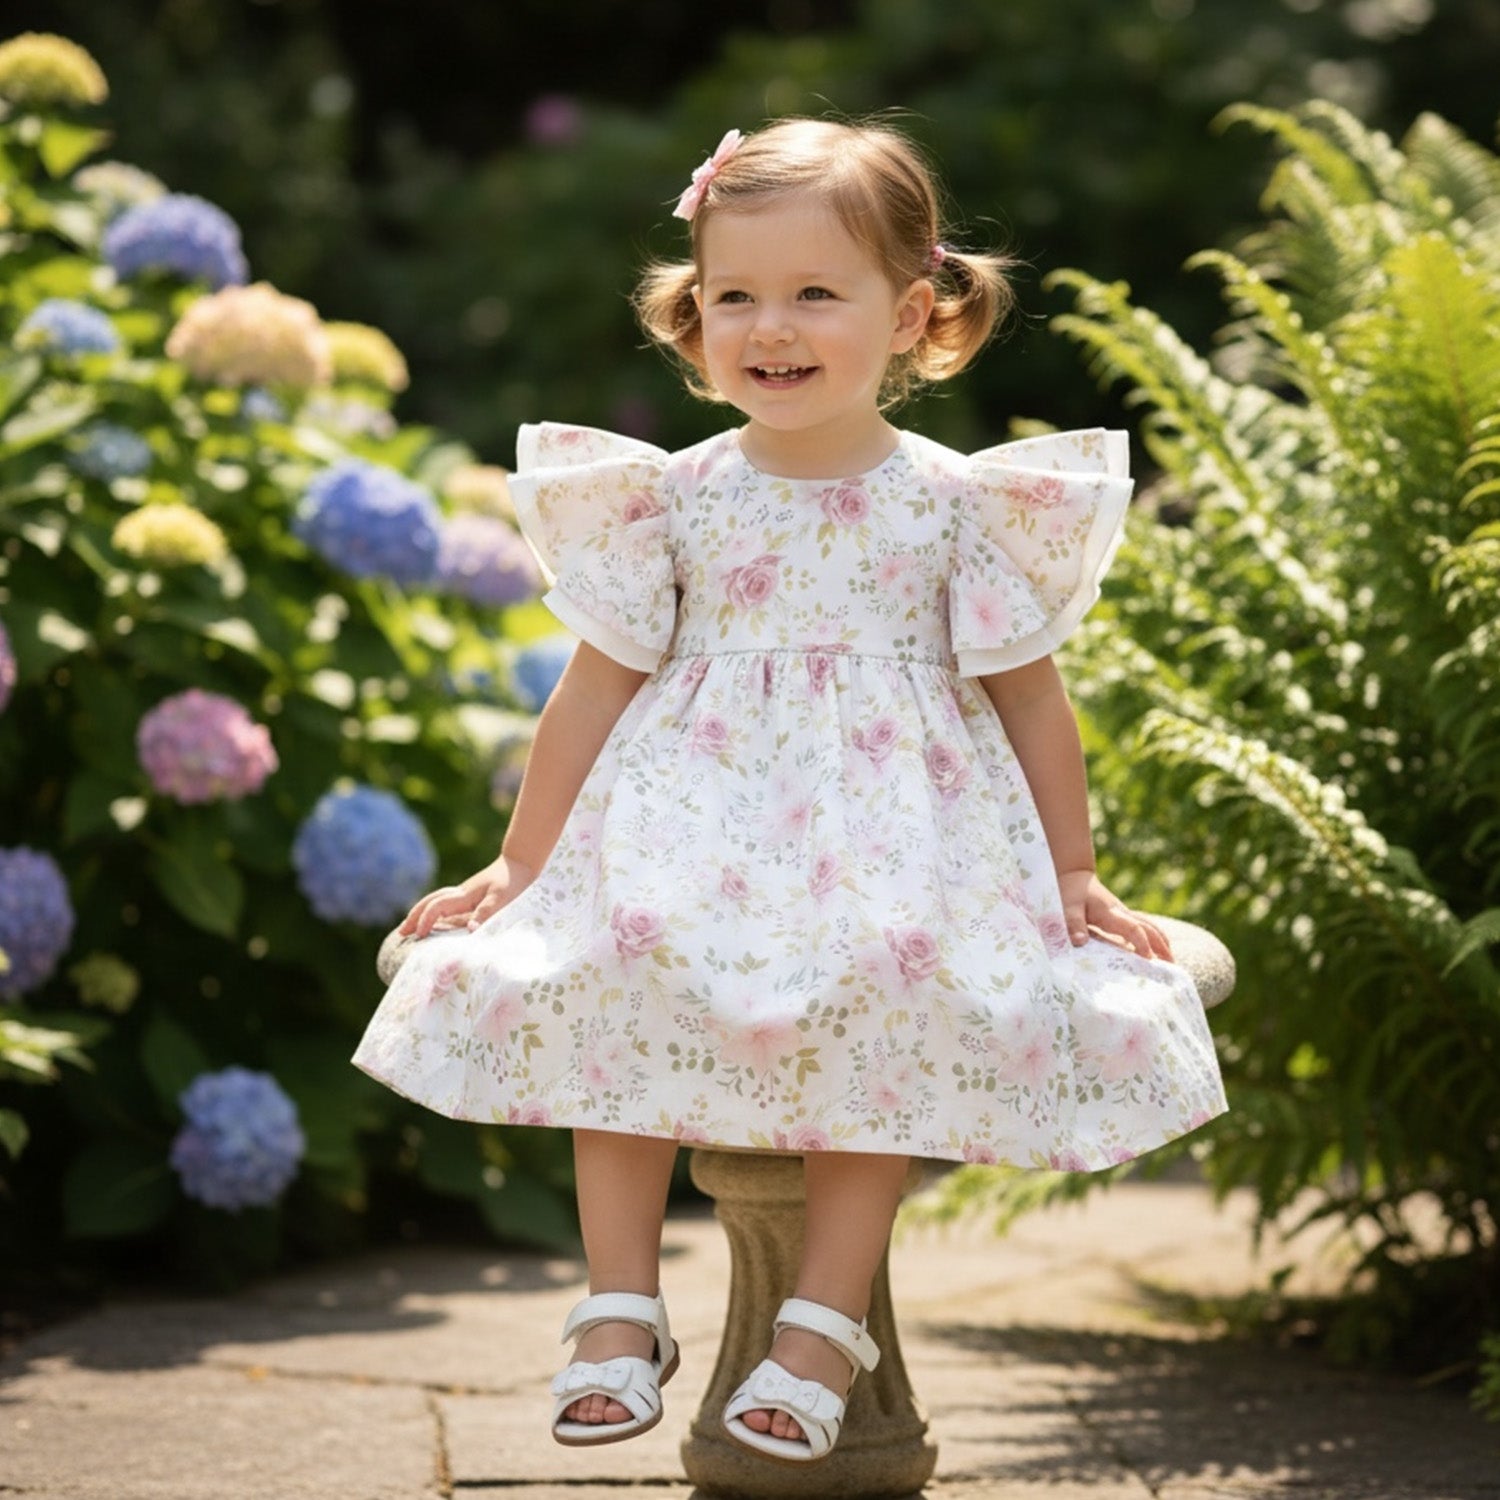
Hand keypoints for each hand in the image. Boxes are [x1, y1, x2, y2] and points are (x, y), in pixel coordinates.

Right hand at [399, 855, 536, 937]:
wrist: (520, 864)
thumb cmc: (513, 882)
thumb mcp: (502, 899)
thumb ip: (485, 914)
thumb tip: (469, 931)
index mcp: (464, 895)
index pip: (437, 907)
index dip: (426, 921)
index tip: (419, 936)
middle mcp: (459, 894)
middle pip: (429, 902)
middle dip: (414, 916)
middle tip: (401, 933)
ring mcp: (463, 895)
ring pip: (435, 902)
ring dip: (420, 913)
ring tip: (409, 928)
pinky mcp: (469, 898)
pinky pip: (445, 905)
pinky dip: (434, 913)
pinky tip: (434, 923)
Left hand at [1055, 869, 1173, 959]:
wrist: (1073, 874)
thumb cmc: (1068, 891)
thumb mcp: (1066, 908)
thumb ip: (1073, 924)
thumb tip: (1080, 942)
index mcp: (1110, 912)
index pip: (1133, 928)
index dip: (1142, 944)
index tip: (1149, 959)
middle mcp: (1121, 912)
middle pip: (1149, 927)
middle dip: (1161, 945)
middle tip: (1172, 965)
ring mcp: (1123, 913)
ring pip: (1149, 925)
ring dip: (1161, 941)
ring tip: (1170, 960)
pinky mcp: (1121, 915)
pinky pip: (1141, 926)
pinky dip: (1152, 937)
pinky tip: (1153, 952)